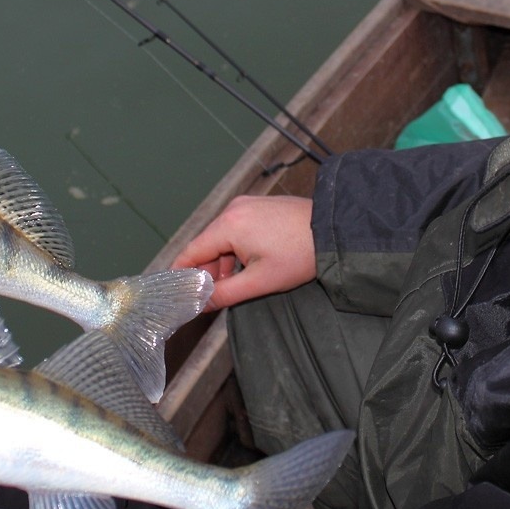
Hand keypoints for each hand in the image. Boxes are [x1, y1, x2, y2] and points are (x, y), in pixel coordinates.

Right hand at [171, 194, 314, 308]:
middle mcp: (234, 208)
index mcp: (229, 224)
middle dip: (207, 271)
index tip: (175, 290)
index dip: (182, 272)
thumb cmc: (300, 255)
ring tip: (235, 284)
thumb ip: (225, 294)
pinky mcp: (260, 205)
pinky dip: (235, 248)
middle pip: (207, 243)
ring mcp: (248, 204)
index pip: (192, 251)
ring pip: (222, 237)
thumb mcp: (260, 282)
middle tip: (211, 296)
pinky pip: (237, 228)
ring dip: (223, 261)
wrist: (335, 230)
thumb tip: (200, 304)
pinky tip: (247, 266)